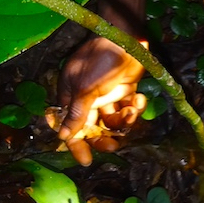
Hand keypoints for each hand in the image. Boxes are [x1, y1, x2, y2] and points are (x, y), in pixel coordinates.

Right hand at [55, 36, 146, 165]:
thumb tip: (63, 137)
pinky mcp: (124, 94)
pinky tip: (139, 99)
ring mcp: (107, 98)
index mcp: (71, 98)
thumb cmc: (99, 61)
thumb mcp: (85, 89)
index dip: (77, 145)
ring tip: (130, 109)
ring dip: (124, 121)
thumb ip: (77, 114)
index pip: (71, 128)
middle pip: (95, 130)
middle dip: (105, 137)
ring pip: (114, 123)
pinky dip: (135, 108)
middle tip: (115, 144)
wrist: (126, 41)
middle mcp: (88, 101)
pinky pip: (129, 111)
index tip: (86, 161)